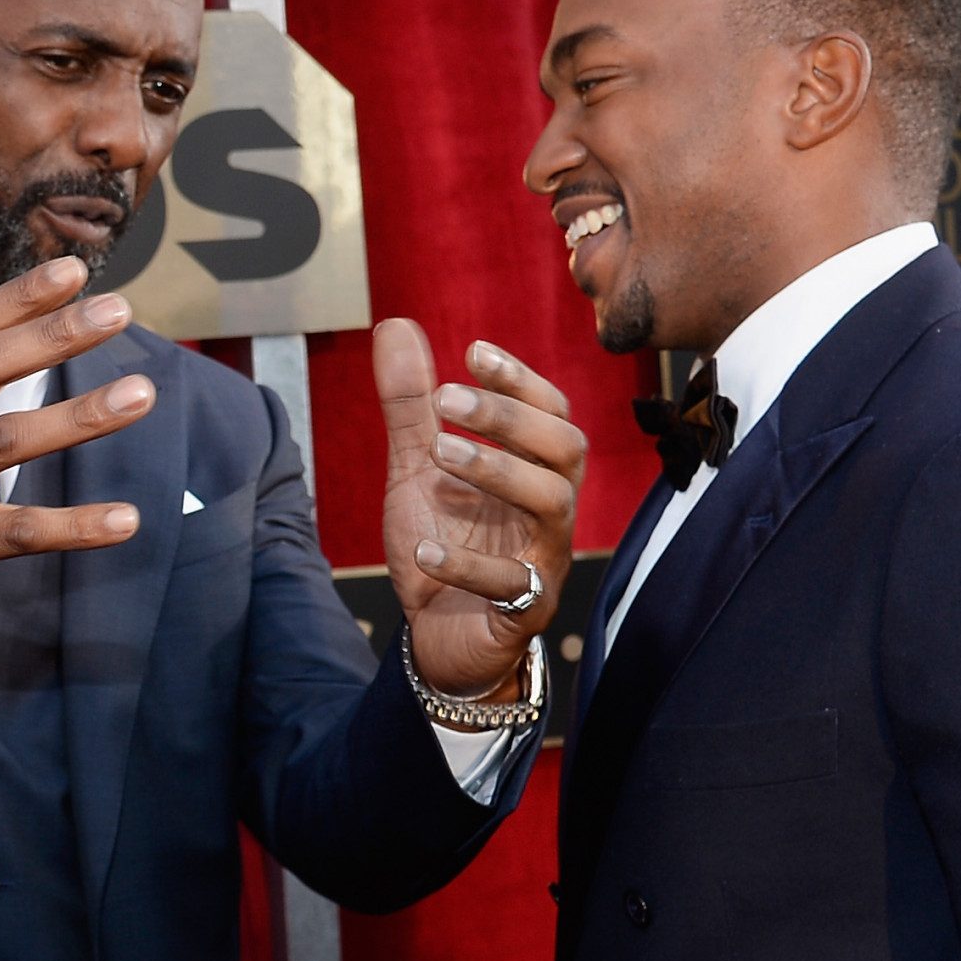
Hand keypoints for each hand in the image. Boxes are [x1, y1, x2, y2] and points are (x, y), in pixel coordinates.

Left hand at [374, 319, 584, 703]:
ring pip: (553, 504)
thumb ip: (410, 406)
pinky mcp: (525, 611)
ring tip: (440, 454)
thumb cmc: (444, 542)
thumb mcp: (417, 469)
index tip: (472, 351)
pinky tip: (425, 548)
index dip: (519, 380)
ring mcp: (543, 560)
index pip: (552, 412)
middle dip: (510, 418)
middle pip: (565, 449)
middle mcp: (551, 510)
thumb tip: (395, 324)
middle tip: (447, 400)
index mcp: (534, 470)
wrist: (438, 636)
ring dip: (498, 472)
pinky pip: (510, 583)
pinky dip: (467, 562)